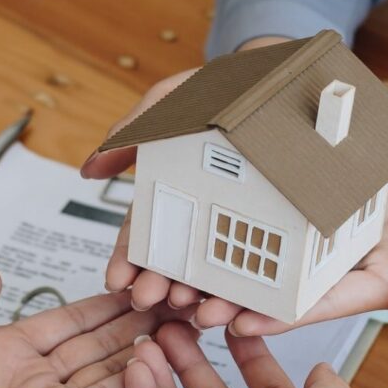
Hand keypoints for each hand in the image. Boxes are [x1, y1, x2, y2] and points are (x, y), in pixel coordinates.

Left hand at [0, 269, 189, 387]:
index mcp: (5, 348)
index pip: (66, 320)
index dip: (100, 304)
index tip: (129, 286)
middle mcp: (31, 375)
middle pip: (95, 341)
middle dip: (130, 320)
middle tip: (164, 300)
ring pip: (105, 367)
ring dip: (137, 346)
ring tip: (169, 322)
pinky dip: (127, 381)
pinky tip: (150, 359)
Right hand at [80, 35, 289, 301]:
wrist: (292, 74)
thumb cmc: (231, 88)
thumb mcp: (176, 100)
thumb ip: (134, 131)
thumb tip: (91, 168)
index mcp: (186, 193)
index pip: (151, 234)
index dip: (131, 259)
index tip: (118, 280)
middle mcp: (217, 215)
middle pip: (186, 261)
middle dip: (165, 284)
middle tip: (153, 299)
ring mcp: (256, 227)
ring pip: (229, 274)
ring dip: (209, 297)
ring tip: (198, 309)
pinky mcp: (296, 235)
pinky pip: (279, 273)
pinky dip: (261, 297)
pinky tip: (249, 313)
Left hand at [194, 135, 387, 338]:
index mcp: (383, 283)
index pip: (323, 305)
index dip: (280, 315)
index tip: (238, 324)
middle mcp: (354, 264)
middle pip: (291, 285)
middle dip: (244, 297)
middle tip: (192, 303)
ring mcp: (343, 236)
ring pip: (284, 251)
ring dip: (242, 261)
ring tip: (192, 269)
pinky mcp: (339, 206)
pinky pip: (298, 211)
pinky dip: (264, 217)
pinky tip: (226, 215)